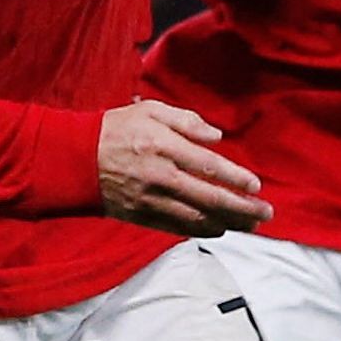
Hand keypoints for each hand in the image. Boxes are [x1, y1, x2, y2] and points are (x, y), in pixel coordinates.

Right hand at [99, 100, 270, 235]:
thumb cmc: (114, 130)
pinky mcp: (141, 216)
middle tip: (266, 213)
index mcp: (163, 146)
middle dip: (242, 208)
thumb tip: (216, 137)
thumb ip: (186, 121)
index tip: (256, 186)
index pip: (209, 166)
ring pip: (197, 218)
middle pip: (210, 198)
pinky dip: (202, 230)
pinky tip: (220, 228)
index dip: (236, 178)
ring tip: (251, 225)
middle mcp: (160, 176)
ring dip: (228, 223)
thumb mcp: (150, 110)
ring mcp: (150, 200)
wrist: (74, 159)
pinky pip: (177, 227)